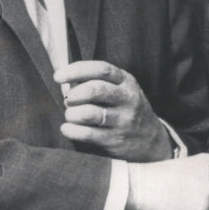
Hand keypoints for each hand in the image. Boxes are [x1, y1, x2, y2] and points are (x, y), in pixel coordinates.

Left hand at [55, 60, 170, 160]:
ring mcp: (123, 120)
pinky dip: (71, 130)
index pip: (101, 69)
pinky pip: (87, 134)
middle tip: (68, 100)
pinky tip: (67, 128)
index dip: (76, 70)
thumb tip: (64, 84)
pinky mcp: (115, 140)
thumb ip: (97, 82)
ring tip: (70, 115)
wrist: (151, 139)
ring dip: (71, 114)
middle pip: (95, 90)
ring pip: (89, 113)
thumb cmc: (126, 108)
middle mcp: (127, 98)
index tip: (58, 76)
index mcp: (126, 81)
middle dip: (74, 94)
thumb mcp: (121, 89)